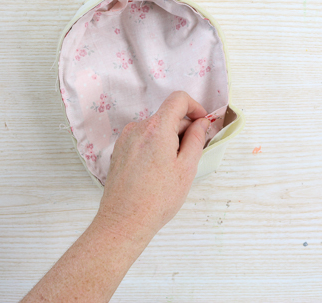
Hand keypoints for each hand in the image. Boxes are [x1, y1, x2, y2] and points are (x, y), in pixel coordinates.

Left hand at [96, 91, 210, 239]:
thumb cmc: (157, 199)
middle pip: (167, 116)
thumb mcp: (187, 168)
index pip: (178, 99)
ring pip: (156, 129)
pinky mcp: (119, 150)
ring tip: (172, 170)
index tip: (202, 123)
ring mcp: (126, 139)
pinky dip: (155, 147)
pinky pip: (143, 140)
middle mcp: (138, 128)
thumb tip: (201, 123)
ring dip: (169, 141)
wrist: (124, 221)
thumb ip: (196, 139)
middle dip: (183, 130)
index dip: (194, 107)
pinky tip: (157, 172)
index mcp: (157, 128)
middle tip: (190, 157)